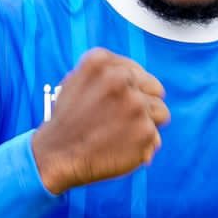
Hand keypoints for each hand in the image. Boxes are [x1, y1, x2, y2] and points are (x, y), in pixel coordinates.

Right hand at [31, 48, 168, 194]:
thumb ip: (107, 73)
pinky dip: (143, 146)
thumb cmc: (68, 121)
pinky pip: (156, 137)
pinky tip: (121, 148)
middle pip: (155, 89)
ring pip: (161, 112)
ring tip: (121, 135)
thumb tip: (140, 79)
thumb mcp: (76, 81)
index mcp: (101, 61)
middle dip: (143, 104)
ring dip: (146, 125)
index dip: (131, 91)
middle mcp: (119, 78)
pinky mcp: (145, 129)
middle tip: (120, 122)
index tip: (118, 104)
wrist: (56, 156)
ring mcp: (135, 104)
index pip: (138, 72)